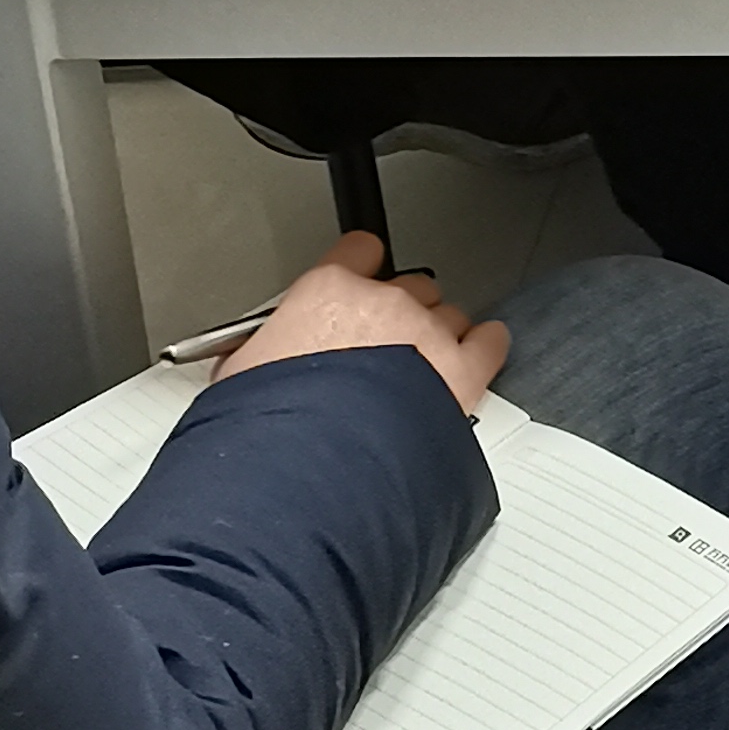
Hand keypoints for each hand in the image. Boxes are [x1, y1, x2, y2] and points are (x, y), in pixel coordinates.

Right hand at [212, 228, 507, 416]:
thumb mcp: (240, 377)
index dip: (363, 269)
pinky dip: (484, 349)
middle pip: (409, 288)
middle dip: (400, 315)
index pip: (360, 251)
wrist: (307, 478)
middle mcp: (383, 304)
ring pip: (449, 316)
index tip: (364, 280)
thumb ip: (262, 350)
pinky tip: (477, 357)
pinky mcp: (460, 373)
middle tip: (383, 351)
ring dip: (437, 340)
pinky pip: (488, 343)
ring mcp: (426, 335)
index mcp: (328, 292)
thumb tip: (258, 357)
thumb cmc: (270, 434)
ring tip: (419, 375)